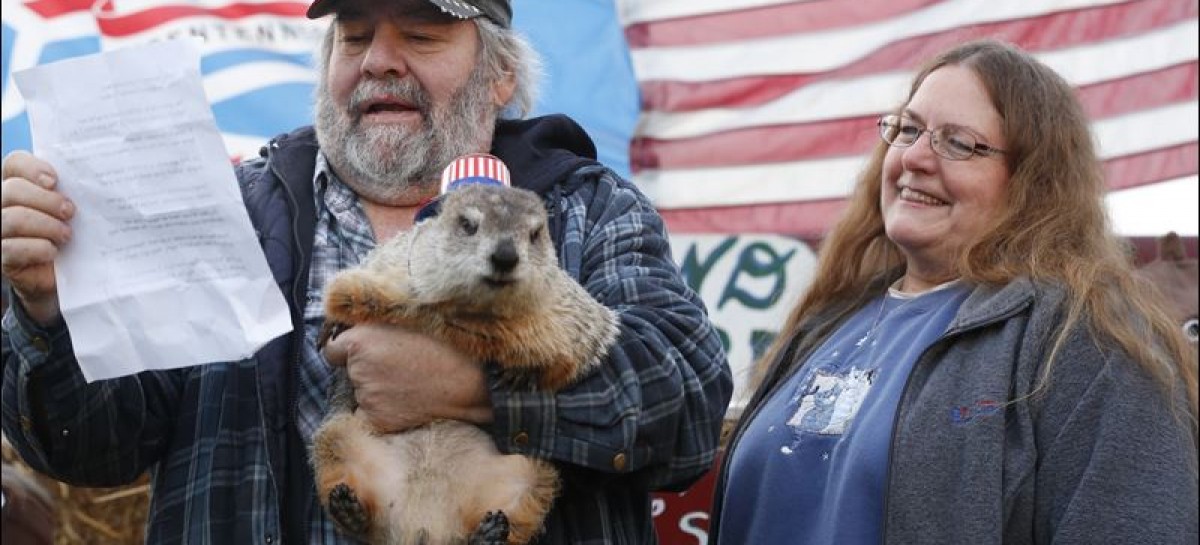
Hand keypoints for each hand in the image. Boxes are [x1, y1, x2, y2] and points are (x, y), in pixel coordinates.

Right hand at [1, 151, 73, 325]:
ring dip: (45, 225)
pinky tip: (53, 252)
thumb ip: (76, 191)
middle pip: (12, 190)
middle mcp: (3, 204)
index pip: (15, 163)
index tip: (55, 181)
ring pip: (11, 219)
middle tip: (70, 212)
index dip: (32, 168)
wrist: (69, 273)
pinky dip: (37, 248)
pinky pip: (11, 248)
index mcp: (20, 183)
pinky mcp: (3, 257)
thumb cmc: (73, 231)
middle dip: (45, 200)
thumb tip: (100, 180)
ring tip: (67, 235)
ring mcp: (0, 231)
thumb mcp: (76, 209)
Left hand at [322, 323, 492, 432]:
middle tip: (402, 368)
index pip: (333, 350)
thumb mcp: (411, 320)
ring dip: (380, 393)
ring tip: (413, 384)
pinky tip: (411, 404)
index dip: (350, 352)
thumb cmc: (448, 346)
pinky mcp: (378, 420)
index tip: (365, 353)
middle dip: (369, 372)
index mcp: (361, 340)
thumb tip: (357, 332)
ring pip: (363, 396)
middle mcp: (358, 370)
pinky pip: (373, 416)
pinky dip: (387, 413)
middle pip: (351, 374)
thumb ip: (379, 326)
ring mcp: (367, 397)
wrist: (471, 383)